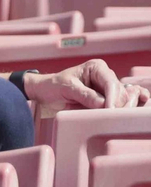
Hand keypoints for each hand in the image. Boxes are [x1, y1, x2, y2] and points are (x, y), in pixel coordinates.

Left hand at [25, 60, 148, 110]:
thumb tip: (102, 103)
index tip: (110, 110)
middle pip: (121, 93)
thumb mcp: (66, 88)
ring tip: (117, 118)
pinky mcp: (109, 99)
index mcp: (97, 68)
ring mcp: (109, 88)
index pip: (111, 83)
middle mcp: (106, 76)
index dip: (113, 97)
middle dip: (117, 106)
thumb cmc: (53, 86)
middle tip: (110, 118)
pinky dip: (134, 103)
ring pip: (125, 100)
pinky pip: (126, 101)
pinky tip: (143, 103)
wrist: (45, 92)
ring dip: (121, 109)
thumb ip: (84, 95)